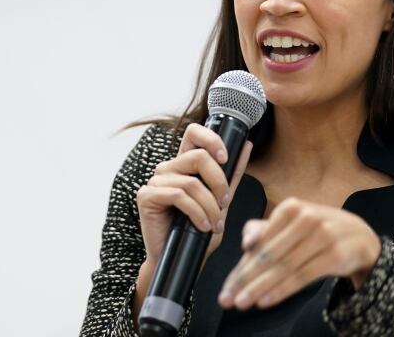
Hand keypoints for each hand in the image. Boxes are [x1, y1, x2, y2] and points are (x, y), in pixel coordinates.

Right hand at [136, 123, 252, 266]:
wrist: (181, 260)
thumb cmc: (198, 231)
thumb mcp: (222, 201)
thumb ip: (232, 174)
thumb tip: (246, 145)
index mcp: (184, 164)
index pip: (194, 133)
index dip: (212, 139)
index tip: (225, 159)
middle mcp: (168, 168)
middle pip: (198, 156)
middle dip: (219, 182)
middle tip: (225, 203)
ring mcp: (155, 181)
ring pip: (191, 182)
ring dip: (209, 206)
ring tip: (215, 223)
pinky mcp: (146, 196)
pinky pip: (178, 196)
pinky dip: (196, 212)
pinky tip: (202, 226)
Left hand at [217, 197, 380, 310]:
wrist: (359, 236)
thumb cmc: (316, 230)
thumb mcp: (292, 223)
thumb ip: (264, 231)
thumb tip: (246, 244)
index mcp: (290, 208)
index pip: (259, 242)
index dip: (240, 267)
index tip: (225, 287)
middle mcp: (306, 218)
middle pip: (268, 255)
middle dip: (245, 280)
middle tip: (227, 299)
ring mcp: (322, 235)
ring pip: (283, 267)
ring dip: (259, 287)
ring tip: (242, 302)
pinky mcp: (334, 255)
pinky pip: (302, 276)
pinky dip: (281, 290)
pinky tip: (265, 301)